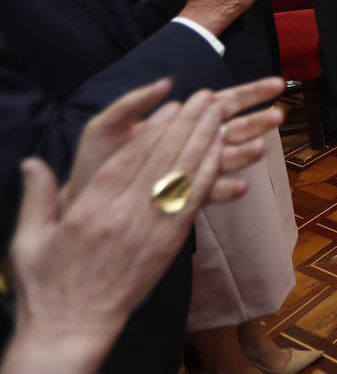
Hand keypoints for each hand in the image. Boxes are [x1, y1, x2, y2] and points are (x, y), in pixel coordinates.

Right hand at [4, 79, 273, 372]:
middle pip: (161, 160)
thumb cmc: (49, 282)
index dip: (154, 128)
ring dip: (203, 141)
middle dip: (187, 124)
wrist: (73, 324)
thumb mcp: (30, 239)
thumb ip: (37, 196)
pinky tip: (221, 154)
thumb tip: (31, 163)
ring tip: (219, 114)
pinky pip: (192, 203)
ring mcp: (149, 230)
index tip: (172, 104)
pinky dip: (209, 175)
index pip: (128, 158)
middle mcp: (122, 216)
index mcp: (89, 209)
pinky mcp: (168, 244)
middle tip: (206, 98)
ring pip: (182, 176)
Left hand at [61, 77, 284, 212]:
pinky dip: (224, 189)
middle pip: (234, 128)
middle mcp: (189, 146)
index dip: (251, 92)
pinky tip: (241, 188)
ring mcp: (187, 172)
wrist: (78, 203)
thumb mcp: (105, 125)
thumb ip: (133, 103)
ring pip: (226, 158)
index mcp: (178, 122)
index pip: (222, 101)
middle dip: (259, 120)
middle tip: (280, 113)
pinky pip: (206, 193)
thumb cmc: (94, 162)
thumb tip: (166, 83)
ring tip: (262, 147)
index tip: (275, 85)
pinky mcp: (179, 198)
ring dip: (246, 152)